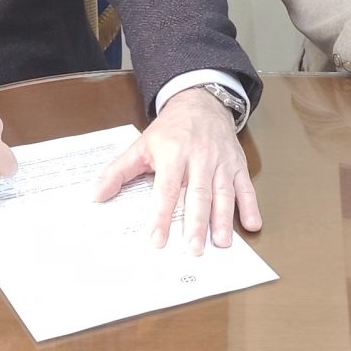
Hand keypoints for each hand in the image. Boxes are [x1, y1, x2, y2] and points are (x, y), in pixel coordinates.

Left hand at [93, 88, 261, 254]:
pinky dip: (251, 206)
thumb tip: (97, 195)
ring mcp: (221, 162)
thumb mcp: (141, 144)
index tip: (157, 239)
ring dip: (224, 219)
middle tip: (194, 249)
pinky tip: (252, 225)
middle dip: (197, 223)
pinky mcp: (238, 164)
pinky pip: (246, 187)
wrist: (201, 101)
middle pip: (198, 194)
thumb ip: (118, 171)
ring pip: (224, 193)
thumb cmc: (170, 129)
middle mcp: (199, 158)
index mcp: (173, 153)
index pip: (166, 189)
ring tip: (222, 243)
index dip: (162, 215)